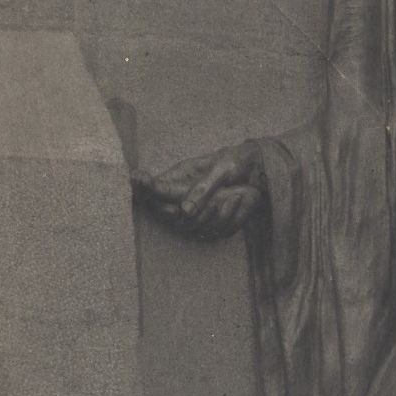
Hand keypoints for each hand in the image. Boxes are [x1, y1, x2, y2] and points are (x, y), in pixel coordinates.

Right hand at [134, 139, 264, 239]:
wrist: (258, 172)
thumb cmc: (235, 162)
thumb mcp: (221, 168)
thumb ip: (202, 188)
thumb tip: (184, 210)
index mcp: (179, 179)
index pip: (153, 190)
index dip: (143, 189)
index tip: (137, 179)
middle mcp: (183, 198)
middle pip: (170, 217)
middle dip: (195, 211)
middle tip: (217, 199)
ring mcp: (197, 213)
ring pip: (194, 228)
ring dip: (217, 214)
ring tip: (235, 195)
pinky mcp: (213, 225)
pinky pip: (217, 232)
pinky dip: (232, 218)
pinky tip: (240, 200)